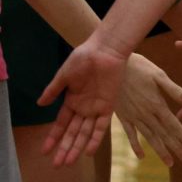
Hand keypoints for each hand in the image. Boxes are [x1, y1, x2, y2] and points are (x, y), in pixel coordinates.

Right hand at [39, 39, 128, 166]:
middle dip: (65, 148)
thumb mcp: (64, 75)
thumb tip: (39, 104)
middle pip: (73, 132)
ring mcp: (96, 107)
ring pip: (85, 132)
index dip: (53, 137)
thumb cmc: (84, 58)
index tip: (45, 150)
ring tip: (68, 162)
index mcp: (72, 100)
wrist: (105, 50)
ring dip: (77, 147)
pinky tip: (88, 151)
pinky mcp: (108, 105)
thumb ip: (53, 91)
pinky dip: (96, 138)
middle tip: (57, 164)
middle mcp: (84, 107)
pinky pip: (102, 126)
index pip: (61, 124)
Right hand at [113, 54, 181, 166]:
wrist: (111, 65)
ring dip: (161, 150)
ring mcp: (133, 117)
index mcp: (156, 104)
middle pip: (164, 135)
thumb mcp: (158, 74)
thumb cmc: (138, 66)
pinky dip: (136, 146)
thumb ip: (173, 89)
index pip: (173, 125)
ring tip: (170, 163)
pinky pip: (130, 135)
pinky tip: (142, 156)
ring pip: (149, 138)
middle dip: (176, 148)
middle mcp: (145, 114)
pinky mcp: (122, 116)